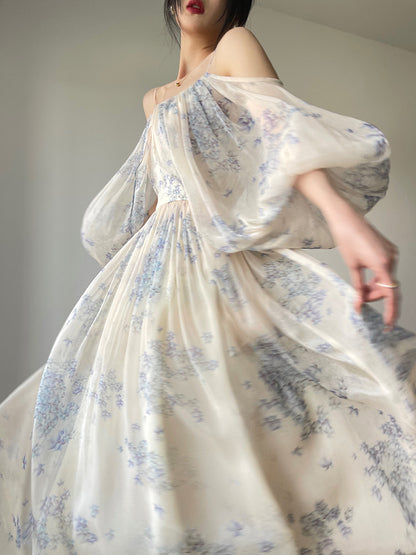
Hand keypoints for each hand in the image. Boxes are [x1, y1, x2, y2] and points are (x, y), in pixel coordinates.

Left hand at [325, 201, 399, 330]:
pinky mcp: (387, 249)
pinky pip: (385, 269)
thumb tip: (359, 305)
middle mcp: (392, 258)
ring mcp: (391, 253)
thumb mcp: (352, 266)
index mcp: (383, 264)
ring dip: (375, 287)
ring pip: (386, 279)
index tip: (387, 324)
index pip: (391, 293)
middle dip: (375, 296)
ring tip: (359, 290)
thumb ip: (358, 288)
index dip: (390, 310)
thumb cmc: (346, 238)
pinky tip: (365, 280)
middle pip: (388, 287)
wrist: (345, 218)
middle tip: (359, 301)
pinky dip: (377, 278)